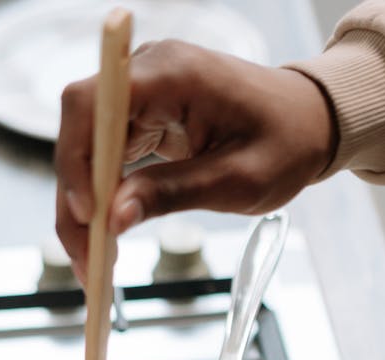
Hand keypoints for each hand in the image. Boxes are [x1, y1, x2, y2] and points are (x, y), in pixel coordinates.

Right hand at [55, 40, 336, 281]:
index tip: (88, 213)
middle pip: (80, 132)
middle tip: (85, 260)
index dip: (76, 158)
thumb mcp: (236, 179)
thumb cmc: (285, 141)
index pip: (92, 104)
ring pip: (86, 152)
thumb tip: (114, 219)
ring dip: (82, 208)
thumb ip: (173, 194)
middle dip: (74, 199)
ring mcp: (142, 96)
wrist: (310, 122)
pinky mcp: (143, 118)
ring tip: (93, 261)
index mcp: (172, 73)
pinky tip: (105, 238)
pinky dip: (101, 201)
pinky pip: (104, 159)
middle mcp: (147, 74)